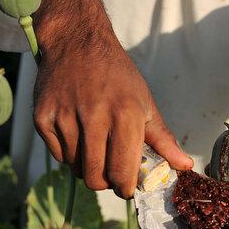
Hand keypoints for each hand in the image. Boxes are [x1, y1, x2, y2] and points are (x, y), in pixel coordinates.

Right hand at [31, 0, 192, 196]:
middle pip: (95, 177)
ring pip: (76, 167)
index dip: (125, 187)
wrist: (77, 41)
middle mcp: (94, 115)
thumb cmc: (117, 76)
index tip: (128, 187)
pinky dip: (69, 153)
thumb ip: (163, 139)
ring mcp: (65, 116)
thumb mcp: (145, 102)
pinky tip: (77, 134)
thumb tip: (185, 166)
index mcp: (125, 114)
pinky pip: (57, 155)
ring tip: (95, 144)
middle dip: (106, 182)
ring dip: (87, 165)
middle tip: (111, 172)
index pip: (122, 171)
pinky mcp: (42, 116)